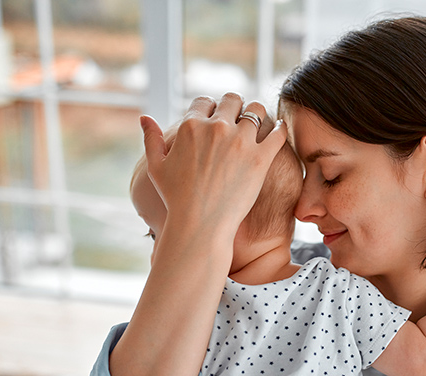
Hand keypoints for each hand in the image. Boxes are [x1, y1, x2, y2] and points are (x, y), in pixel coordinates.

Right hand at [141, 93, 286, 235]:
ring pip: (257, 110)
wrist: (200, 225)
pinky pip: (277, 132)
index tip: (217, 116)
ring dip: (258, 113)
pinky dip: (280, 128)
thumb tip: (144, 118)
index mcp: (191, 126)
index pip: (205, 101)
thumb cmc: (175, 199)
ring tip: (259, 122)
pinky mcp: (261, 158)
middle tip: (241, 116)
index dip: (211, 108)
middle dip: (236, 106)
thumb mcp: (155, 168)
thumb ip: (151, 139)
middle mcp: (216, 128)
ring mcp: (240, 142)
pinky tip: (279, 129)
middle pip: (232, 100)